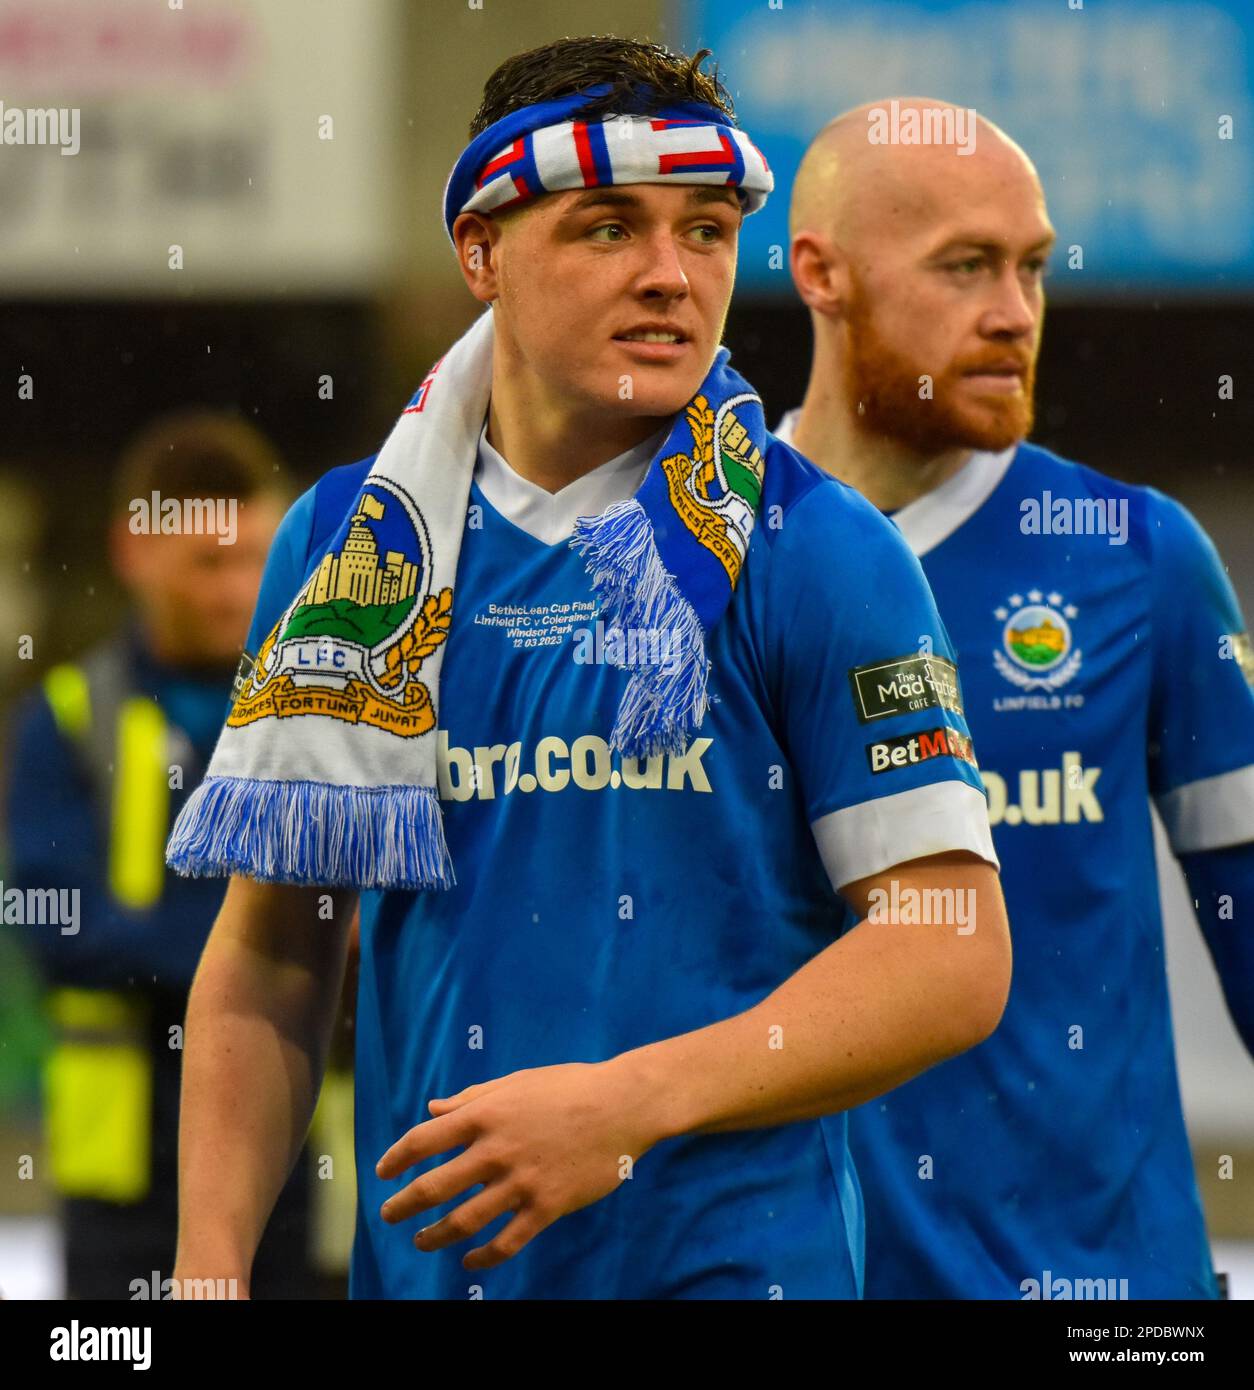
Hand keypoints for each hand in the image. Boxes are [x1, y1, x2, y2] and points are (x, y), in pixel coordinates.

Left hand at [375, 1057, 662, 1270]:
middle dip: (403, 1205)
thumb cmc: (569, 1086)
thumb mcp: (516, 1081)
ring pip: (464, 1221)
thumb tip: (434, 1108)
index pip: (423, 1140)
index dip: (396, 1158)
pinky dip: (483, 1256)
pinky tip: (469, 1259)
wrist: (623, 1105)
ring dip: (434, 1235)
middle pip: (433, 1187)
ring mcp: (521, 1181)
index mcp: (485, 1114)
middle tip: (388, 1215)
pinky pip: (507, 1242)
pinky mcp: (547, 1206)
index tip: (382, 1172)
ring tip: (421, 1241)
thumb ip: (472, 1098)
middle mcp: (496, 1150)